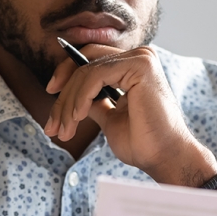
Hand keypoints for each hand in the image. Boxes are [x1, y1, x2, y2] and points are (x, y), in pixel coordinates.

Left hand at [42, 44, 216, 185]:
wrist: (166, 158)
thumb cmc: (144, 143)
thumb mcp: (110, 118)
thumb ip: (95, 102)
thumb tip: (72, 97)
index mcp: (133, 67)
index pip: (90, 60)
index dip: (66, 76)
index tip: (50, 98)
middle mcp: (139, 57)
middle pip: (84, 61)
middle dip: (62, 93)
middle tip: (52, 125)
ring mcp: (141, 58)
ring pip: (86, 71)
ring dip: (68, 103)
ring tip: (63, 129)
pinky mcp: (139, 66)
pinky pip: (94, 75)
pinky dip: (79, 98)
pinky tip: (76, 118)